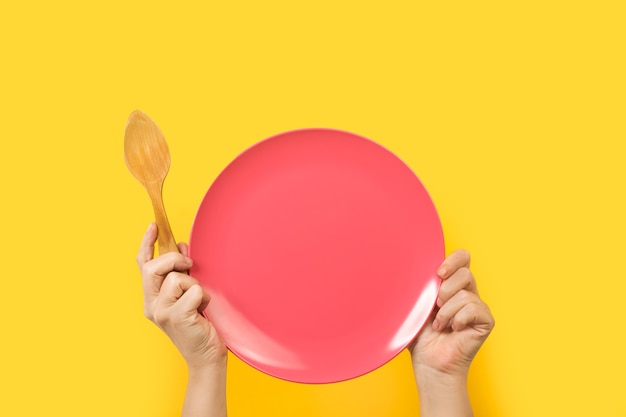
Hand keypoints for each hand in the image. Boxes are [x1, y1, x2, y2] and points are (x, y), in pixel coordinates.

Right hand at [136, 223, 226, 368]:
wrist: (206, 355)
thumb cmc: (199, 324)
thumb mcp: (188, 293)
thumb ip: (181, 271)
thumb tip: (181, 247)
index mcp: (151, 298)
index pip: (143, 265)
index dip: (146, 243)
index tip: (154, 225)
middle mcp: (151, 305)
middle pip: (154, 267)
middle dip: (174, 260)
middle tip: (190, 265)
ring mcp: (162, 312)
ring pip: (176, 278)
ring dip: (194, 284)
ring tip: (199, 301)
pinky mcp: (176, 318)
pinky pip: (193, 291)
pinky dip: (203, 296)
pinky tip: (203, 310)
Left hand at [409, 249, 493, 378]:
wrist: (429, 362)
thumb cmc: (420, 336)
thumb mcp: (414, 305)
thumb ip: (417, 285)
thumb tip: (405, 267)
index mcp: (451, 284)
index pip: (462, 258)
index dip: (453, 260)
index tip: (438, 273)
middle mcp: (467, 293)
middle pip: (465, 272)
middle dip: (445, 289)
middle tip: (435, 305)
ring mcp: (477, 307)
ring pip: (465, 294)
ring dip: (446, 311)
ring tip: (439, 324)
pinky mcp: (485, 321)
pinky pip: (473, 308)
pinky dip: (457, 319)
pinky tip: (453, 329)